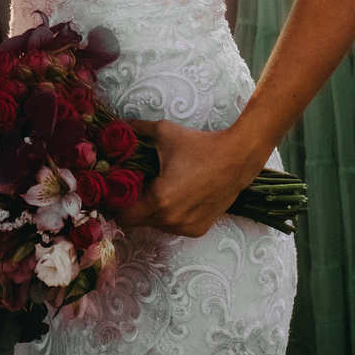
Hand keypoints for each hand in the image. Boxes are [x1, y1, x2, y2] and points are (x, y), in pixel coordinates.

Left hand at [119, 119, 254, 238]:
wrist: (237, 157)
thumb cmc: (200, 145)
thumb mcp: (164, 132)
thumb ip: (137, 130)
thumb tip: (119, 125)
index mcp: (159, 200)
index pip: (124, 217)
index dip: (117, 204)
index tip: (120, 191)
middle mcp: (171, 220)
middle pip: (139, 222)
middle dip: (135, 206)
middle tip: (139, 186)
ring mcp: (186, 227)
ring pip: (157, 225)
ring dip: (153, 212)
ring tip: (161, 188)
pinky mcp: (199, 229)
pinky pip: (175, 227)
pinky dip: (172, 216)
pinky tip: (179, 196)